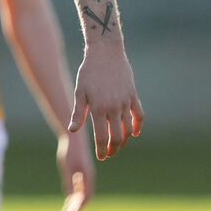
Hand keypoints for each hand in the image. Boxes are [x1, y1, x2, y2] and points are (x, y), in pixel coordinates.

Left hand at [56, 128, 94, 210]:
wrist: (74, 139)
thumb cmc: (69, 151)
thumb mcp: (67, 166)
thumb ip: (69, 180)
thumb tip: (71, 197)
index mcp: (87, 177)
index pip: (85, 197)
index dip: (78, 208)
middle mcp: (88, 178)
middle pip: (84, 198)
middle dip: (76, 208)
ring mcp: (85, 177)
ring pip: (82, 195)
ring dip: (75, 204)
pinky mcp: (81, 175)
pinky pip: (79, 189)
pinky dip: (74, 197)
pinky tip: (68, 202)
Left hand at [68, 46, 144, 160]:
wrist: (105, 53)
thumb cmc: (88, 72)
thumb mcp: (80, 92)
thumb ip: (78, 113)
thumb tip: (72, 130)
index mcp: (98, 108)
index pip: (102, 137)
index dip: (102, 149)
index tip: (101, 157)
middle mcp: (114, 107)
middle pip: (117, 136)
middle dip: (113, 149)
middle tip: (109, 154)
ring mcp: (125, 102)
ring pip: (129, 128)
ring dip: (124, 140)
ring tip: (118, 145)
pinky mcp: (133, 95)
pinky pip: (139, 115)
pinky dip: (138, 126)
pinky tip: (134, 133)